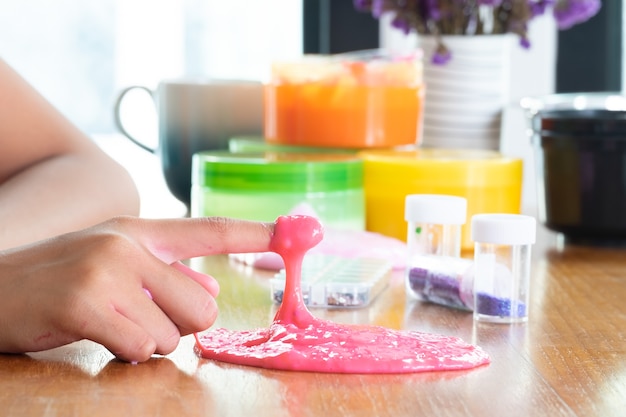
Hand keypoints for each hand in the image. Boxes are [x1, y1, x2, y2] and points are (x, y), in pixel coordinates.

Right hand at [0, 216, 272, 361]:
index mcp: (139, 232)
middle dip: (180, 324)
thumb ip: (166, 275)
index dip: (252, 233)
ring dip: (147, 341)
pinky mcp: (85, 303)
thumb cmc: (60, 280)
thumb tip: (211, 293)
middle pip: (202, 306)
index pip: (207, 230)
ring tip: (108, 322)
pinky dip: (124, 351)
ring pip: (172, 333)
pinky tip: (93, 333)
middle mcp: (128, 244)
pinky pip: (140, 347)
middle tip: (140, 317)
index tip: (288, 233)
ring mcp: (106, 271)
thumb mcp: (114, 263)